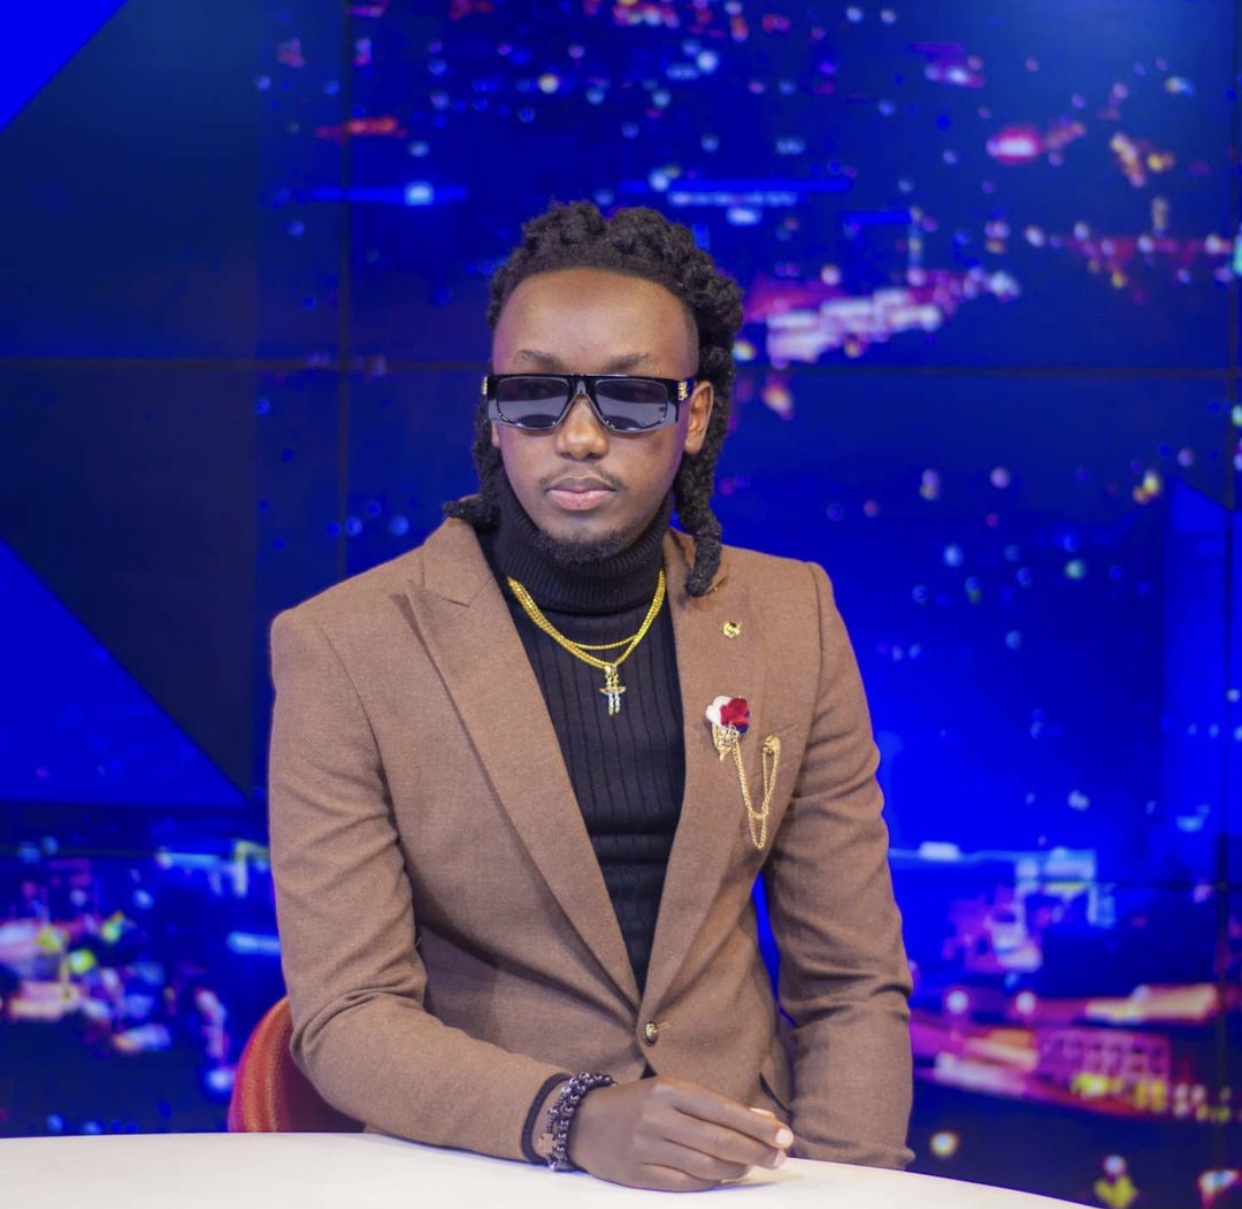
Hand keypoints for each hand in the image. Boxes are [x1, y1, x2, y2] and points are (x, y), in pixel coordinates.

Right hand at [569, 1076, 792, 1191]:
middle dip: (755, 1150)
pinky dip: (710, 1184)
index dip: (757, 1126)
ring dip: (736, 1169)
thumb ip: (715, 1105)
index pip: (723, 1109)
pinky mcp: (637, 1174)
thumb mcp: (672, 1091)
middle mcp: (657, 1116)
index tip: (785, 1136)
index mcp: (668, 1088)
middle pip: (718, 1140)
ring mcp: (646, 1147)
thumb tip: (763, 1119)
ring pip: (704, 1166)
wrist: (584, 1122)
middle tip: (779, 1157)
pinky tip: (725, 1179)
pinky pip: (684, 1184)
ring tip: (754, 1166)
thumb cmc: (638, 1103)